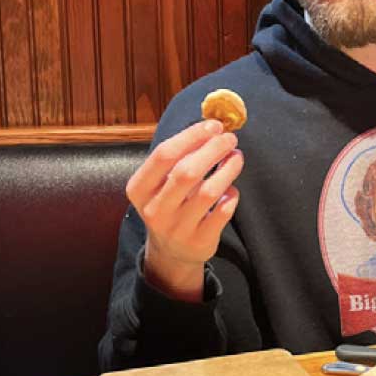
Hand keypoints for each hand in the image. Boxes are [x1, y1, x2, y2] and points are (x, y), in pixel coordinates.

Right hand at [127, 120, 243, 300]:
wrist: (171, 250)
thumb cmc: (171, 203)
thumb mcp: (162, 182)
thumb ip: (180, 156)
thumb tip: (212, 126)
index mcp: (139, 189)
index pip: (164, 155)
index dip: (191, 136)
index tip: (213, 125)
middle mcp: (154, 210)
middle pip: (187, 172)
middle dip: (213, 149)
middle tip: (230, 138)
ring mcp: (176, 229)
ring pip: (208, 192)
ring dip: (227, 169)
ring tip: (237, 157)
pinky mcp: (199, 242)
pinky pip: (222, 213)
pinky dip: (231, 196)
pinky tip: (231, 187)